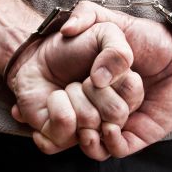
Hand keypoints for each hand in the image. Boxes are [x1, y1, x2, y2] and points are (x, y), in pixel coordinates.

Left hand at [8, 22, 142, 153]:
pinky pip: (65, 131)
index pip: (133, 95)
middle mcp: (109, 115)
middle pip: (116, 113)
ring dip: (73, 95)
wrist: (38, 57)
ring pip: (90, 122)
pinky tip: (54, 100)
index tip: (100, 72)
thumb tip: (101, 81)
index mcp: (124, 93)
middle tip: (83, 80)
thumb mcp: (104, 33)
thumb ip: (118, 51)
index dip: (117, 80)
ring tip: (67, 89)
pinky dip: (56, 108)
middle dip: (94, 90)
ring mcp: (87, 129)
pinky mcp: (62, 138)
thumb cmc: (74, 46)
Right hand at [60, 1, 171, 158]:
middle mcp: (104, 103)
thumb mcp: (114, 22)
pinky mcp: (138, 134)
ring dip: (88, 136)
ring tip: (90, 123)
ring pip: (94, 141)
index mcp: (94, 83)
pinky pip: (116, 149)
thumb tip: (66, 30)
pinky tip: (111, 127)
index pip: (67, 101)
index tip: (56, 95)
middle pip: (79, 121)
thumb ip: (87, 14)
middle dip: (77, 116)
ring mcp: (120, 120)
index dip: (59, 102)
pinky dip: (109, 143)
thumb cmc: (150, 37)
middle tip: (84, 103)